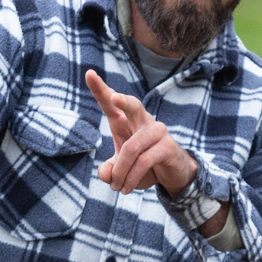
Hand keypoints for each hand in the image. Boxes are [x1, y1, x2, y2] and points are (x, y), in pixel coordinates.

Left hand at [87, 71, 197, 196]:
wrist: (173, 174)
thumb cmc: (144, 165)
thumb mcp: (122, 170)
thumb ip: (110, 170)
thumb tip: (105, 175)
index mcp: (127, 120)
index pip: (111, 103)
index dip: (100, 89)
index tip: (89, 73)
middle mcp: (143, 121)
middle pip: (132, 105)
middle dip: (122, 101)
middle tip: (113, 97)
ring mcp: (157, 131)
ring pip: (132, 148)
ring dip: (121, 171)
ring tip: (116, 188)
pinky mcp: (167, 147)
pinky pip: (144, 161)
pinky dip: (132, 178)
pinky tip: (127, 188)